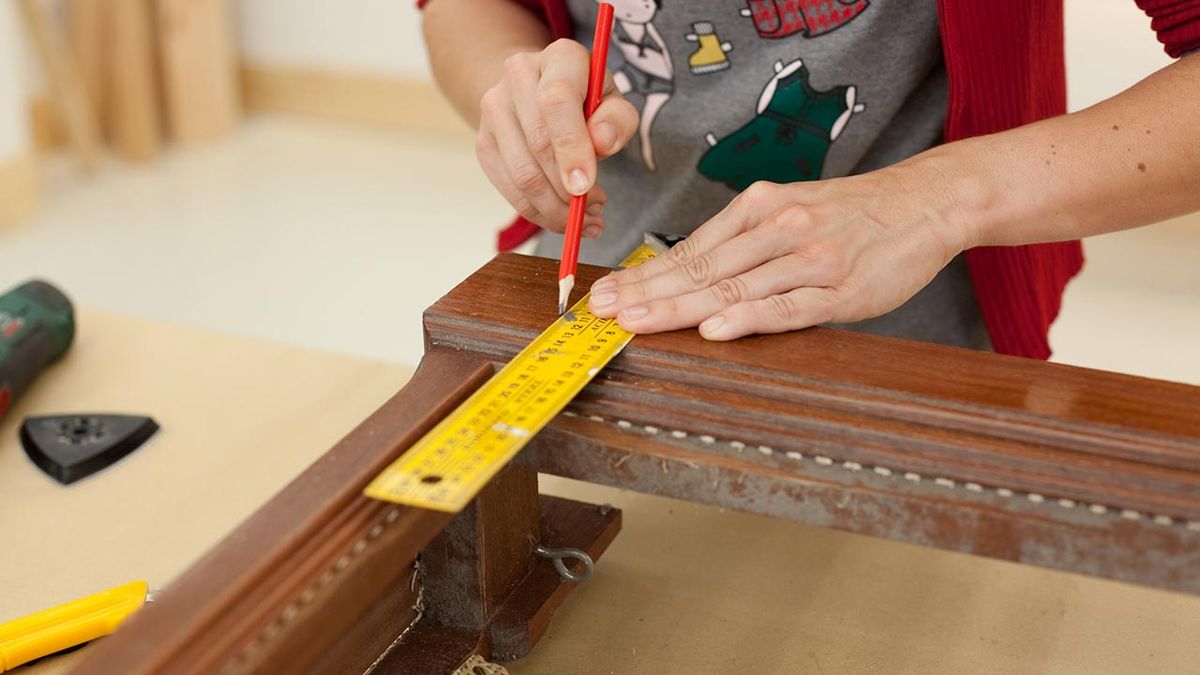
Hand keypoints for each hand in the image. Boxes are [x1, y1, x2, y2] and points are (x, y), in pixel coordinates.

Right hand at [476, 39, 638, 236]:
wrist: (540, 91)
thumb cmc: (587, 99)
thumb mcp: (614, 102)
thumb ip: (617, 120)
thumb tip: (602, 142)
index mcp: (559, 58)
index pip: (557, 101)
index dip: (572, 148)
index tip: (586, 187)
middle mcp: (518, 75)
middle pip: (538, 143)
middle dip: (568, 189)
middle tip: (595, 210)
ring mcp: (493, 109)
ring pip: (521, 173)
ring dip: (555, 209)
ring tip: (583, 219)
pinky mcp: (483, 143)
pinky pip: (510, 189)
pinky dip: (538, 213)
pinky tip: (562, 218)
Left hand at [587, 168, 970, 339]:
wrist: (924, 202)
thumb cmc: (851, 213)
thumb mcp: (792, 209)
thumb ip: (745, 239)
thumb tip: (690, 274)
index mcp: (759, 208)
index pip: (691, 248)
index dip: (646, 274)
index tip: (610, 294)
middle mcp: (778, 227)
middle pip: (701, 268)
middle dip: (647, 292)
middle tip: (604, 313)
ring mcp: (809, 258)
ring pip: (734, 286)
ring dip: (681, 308)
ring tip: (639, 323)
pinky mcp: (840, 288)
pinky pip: (787, 306)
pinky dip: (748, 317)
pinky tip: (713, 329)